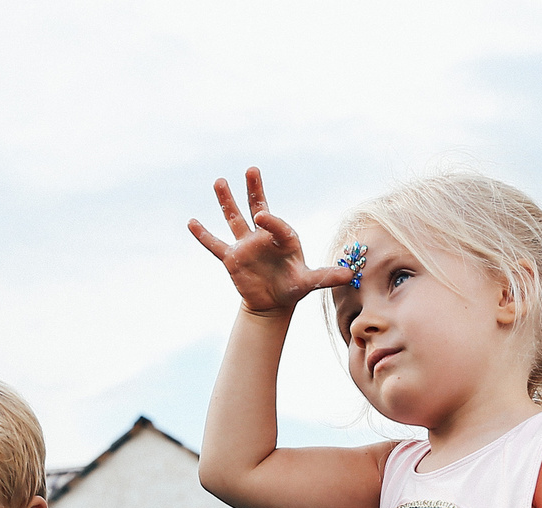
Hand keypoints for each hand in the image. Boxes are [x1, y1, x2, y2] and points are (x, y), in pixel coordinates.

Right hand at [187, 168, 349, 317]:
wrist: (273, 302)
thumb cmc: (292, 287)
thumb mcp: (311, 282)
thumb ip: (328, 275)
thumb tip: (351, 273)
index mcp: (283, 237)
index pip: (276, 223)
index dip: (270, 219)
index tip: (261, 216)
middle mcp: (263, 236)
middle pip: (257, 206)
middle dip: (254, 189)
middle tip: (252, 170)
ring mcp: (245, 244)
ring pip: (234, 219)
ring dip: (227, 201)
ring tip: (219, 181)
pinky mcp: (231, 257)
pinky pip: (215, 244)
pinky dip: (203, 235)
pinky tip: (191, 222)